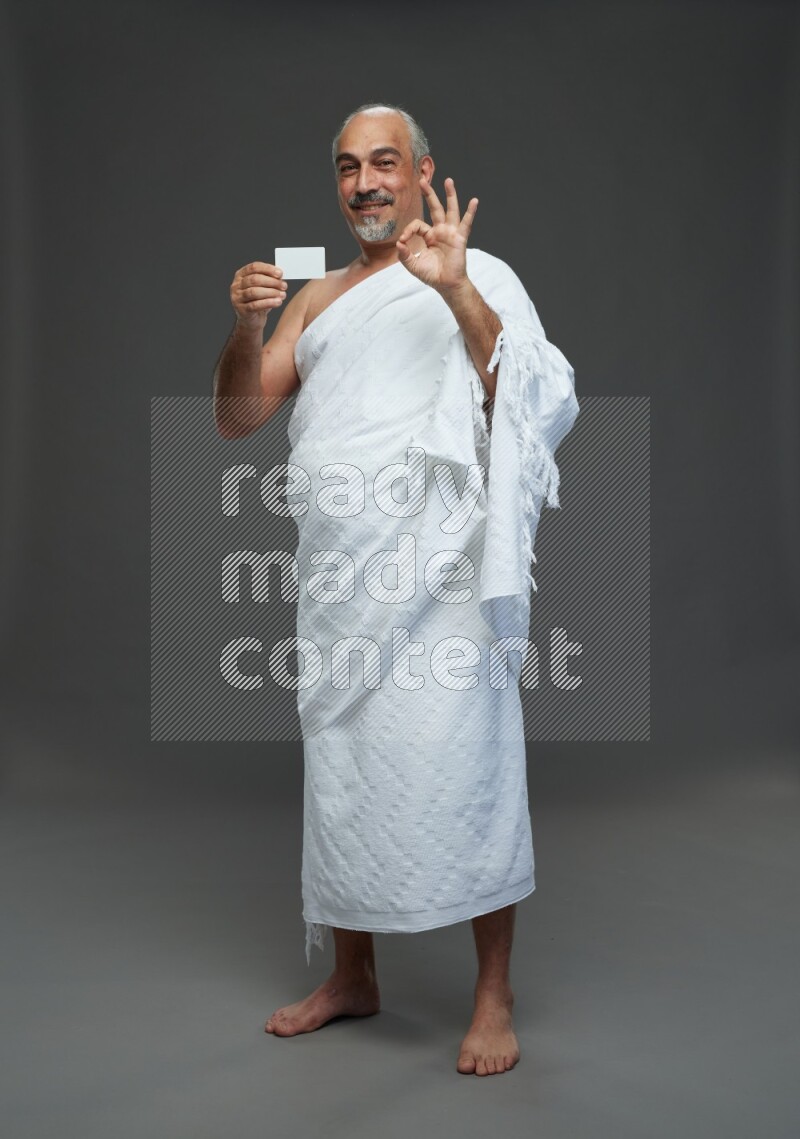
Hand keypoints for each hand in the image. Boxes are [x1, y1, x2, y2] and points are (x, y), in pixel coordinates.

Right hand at [230, 261, 288, 330]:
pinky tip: (278, 302)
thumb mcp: (263, 288)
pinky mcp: (241, 310)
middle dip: (271, 282)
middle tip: (284, 286)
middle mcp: (236, 285)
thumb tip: (281, 276)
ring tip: (282, 295)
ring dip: (271, 292)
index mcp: (241, 275)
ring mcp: (237, 298)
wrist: (252, 321)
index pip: (254, 267)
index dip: (268, 269)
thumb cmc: (259, 301)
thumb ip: (269, 280)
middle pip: (254, 279)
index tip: (280, 274)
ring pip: (254, 292)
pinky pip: (255, 305)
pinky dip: (268, 303)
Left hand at [396, 176, 477, 294]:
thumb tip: (398, 243)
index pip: (418, 225)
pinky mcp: (460, 239)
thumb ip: (404, 255)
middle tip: (422, 180)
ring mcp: (451, 233)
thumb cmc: (432, 275)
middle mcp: (440, 231)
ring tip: (448, 181)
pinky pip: (466, 223)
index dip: (408, 230)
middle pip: (435, 208)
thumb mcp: (413, 265)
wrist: (447, 285)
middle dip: (429, 194)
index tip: (403, 241)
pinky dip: (471, 212)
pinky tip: (474, 201)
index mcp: (429, 236)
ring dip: (450, 195)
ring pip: (451, 210)